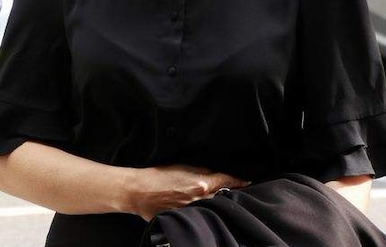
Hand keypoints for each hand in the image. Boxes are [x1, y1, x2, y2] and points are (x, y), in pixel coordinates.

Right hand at [126, 164, 249, 220]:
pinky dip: (203, 211)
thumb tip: (216, 176)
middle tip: (235, 191)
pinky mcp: (184, 219)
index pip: (227, 181)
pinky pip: (199, 215)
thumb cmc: (158, 176)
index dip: (238, 181)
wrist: (139, 191)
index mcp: (201, 183)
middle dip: (229, 194)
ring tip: (219, 200)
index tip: (247, 182)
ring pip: (213, 207)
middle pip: (223, 197)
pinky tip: (203, 209)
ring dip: (217, 203)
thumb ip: (202, 172)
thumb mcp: (183, 167)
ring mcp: (193, 211)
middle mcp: (200, 199)